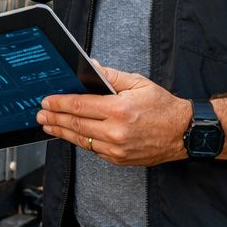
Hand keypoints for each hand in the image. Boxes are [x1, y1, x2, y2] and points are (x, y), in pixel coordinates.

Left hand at [36, 64, 193, 166]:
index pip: (80, 106)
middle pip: (76, 124)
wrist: (185, 132)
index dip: (60, 103)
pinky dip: (80, 141)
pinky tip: (70, 134)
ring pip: (82, 140)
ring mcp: (117, 148)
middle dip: (55, 118)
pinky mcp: (120, 159)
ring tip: (48, 125)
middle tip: (40, 114)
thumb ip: (111, 76)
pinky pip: (94, 150)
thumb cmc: (163, 106)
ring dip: (62, 132)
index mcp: (119, 110)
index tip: (46, 100)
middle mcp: (117, 132)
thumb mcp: (138, 83)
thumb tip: (90, 67)